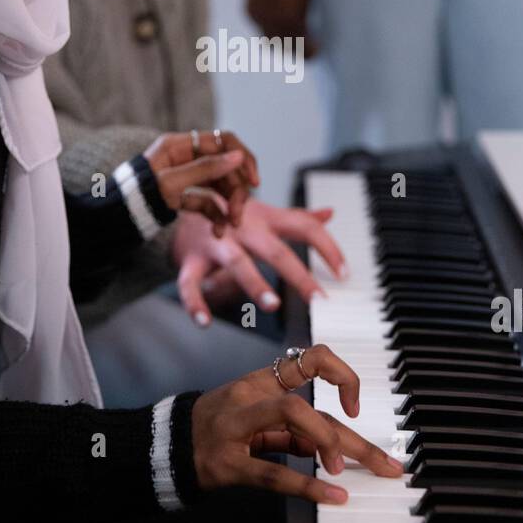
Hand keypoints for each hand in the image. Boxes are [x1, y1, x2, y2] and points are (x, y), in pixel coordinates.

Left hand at [144, 130, 259, 235]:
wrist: (114, 219)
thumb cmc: (136, 196)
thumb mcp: (171, 182)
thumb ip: (206, 168)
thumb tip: (238, 156)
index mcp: (180, 145)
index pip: (224, 141)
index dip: (243, 158)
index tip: (254, 181)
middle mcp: (186, 157)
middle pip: (226, 167)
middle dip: (236, 190)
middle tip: (239, 214)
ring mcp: (186, 177)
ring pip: (220, 186)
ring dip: (230, 205)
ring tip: (231, 226)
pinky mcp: (183, 196)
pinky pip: (208, 202)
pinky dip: (217, 215)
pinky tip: (218, 232)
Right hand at [171, 199, 346, 326]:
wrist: (179, 200)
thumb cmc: (230, 214)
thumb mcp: (264, 212)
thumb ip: (297, 217)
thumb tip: (330, 213)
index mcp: (266, 219)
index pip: (304, 227)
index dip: (328, 247)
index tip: (344, 273)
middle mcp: (244, 229)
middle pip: (274, 250)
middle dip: (297, 274)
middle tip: (318, 298)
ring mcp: (217, 243)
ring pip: (237, 263)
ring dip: (255, 283)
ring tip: (273, 304)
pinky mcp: (191, 260)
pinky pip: (191, 283)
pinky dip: (195, 302)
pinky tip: (205, 322)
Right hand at [191, 344, 402, 503]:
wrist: (165, 447)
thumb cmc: (215, 429)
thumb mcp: (254, 418)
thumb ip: (292, 429)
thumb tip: (333, 445)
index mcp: (260, 381)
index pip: (311, 358)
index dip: (342, 376)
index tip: (354, 406)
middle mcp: (250, 398)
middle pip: (312, 406)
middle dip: (356, 437)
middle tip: (388, 463)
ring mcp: (237, 428)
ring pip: (295, 418)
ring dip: (330, 445)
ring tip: (352, 473)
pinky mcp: (228, 463)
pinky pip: (275, 471)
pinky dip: (309, 486)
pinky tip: (334, 497)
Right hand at [247, 0, 317, 58]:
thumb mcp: (305, 0)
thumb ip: (302, 20)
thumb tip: (304, 35)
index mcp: (290, 20)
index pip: (301, 47)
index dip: (310, 51)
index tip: (316, 49)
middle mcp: (271, 23)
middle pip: (283, 48)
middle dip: (294, 50)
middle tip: (304, 47)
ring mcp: (258, 18)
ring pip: (268, 41)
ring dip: (279, 42)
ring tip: (291, 37)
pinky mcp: (249, 12)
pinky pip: (259, 27)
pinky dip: (269, 27)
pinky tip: (277, 20)